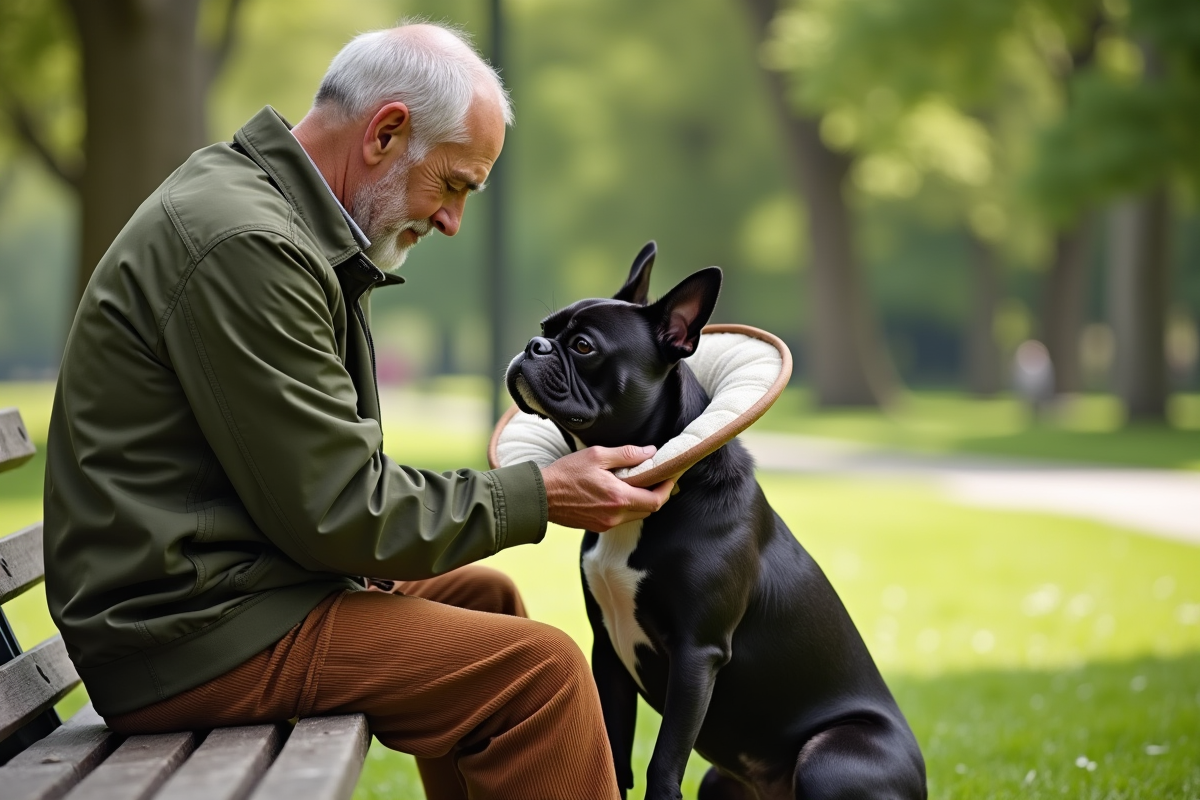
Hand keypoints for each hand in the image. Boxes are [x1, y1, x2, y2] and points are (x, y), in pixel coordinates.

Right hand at [541, 444, 675, 531]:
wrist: (540, 496)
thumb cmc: (566, 473)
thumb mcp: (597, 456)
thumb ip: (626, 455)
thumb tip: (650, 452)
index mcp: (618, 497)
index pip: (655, 500)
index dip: (667, 489)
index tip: (670, 476)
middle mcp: (615, 515)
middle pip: (649, 510)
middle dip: (657, 494)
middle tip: (658, 478)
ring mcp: (606, 523)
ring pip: (636, 515)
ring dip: (642, 501)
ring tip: (640, 483)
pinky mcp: (597, 526)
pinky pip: (621, 518)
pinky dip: (627, 506)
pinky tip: (620, 492)